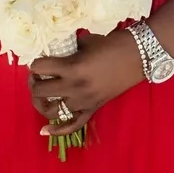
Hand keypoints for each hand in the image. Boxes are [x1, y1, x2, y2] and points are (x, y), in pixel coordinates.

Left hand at [27, 29, 144, 137]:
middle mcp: (75, 88)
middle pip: (41, 91)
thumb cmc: (113, 45)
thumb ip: (69, 48)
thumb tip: (56, 52)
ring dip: (41, 103)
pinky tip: (44, 131)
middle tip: (37, 76)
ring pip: (51, 111)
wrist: (138, 56)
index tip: (39, 61)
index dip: (35, 64)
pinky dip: (58, 131)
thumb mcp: (86, 42)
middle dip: (34, 83)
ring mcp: (84, 102)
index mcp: (72, 68)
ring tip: (41, 95)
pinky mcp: (93, 109)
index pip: (40, 68)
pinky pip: (73, 125)